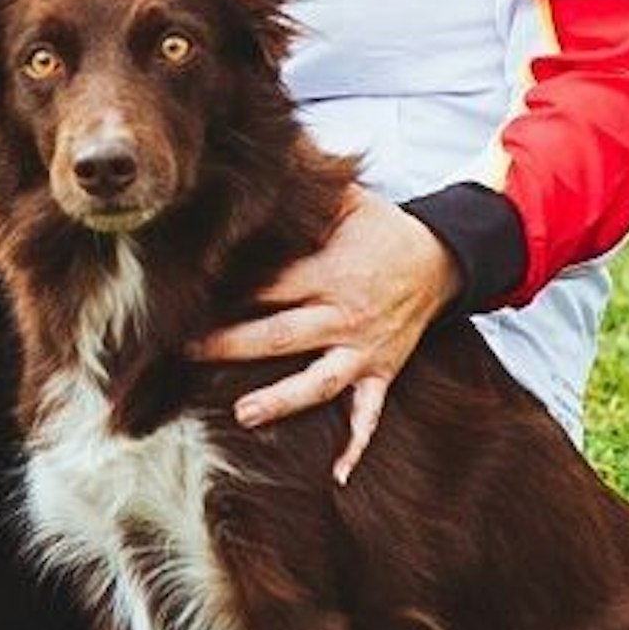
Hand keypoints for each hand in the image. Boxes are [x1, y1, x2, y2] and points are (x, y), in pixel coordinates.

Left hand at [192, 186, 460, 483]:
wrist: (443, 259)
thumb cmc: (384, 228)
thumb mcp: (349, 198)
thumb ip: (306, 183)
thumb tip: (269, 151)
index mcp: (330, 272)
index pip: (272, 284)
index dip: (230, 289)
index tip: (188, 295)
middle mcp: (344, 314)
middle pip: (281, 333)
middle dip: (232, 344)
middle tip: (185, 352)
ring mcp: (364, 349)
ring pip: (319, 380)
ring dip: (283, 399)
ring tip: (243, 415)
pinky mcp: (380, 372)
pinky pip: (370, 414)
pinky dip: (358, 446)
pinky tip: (338, 477)